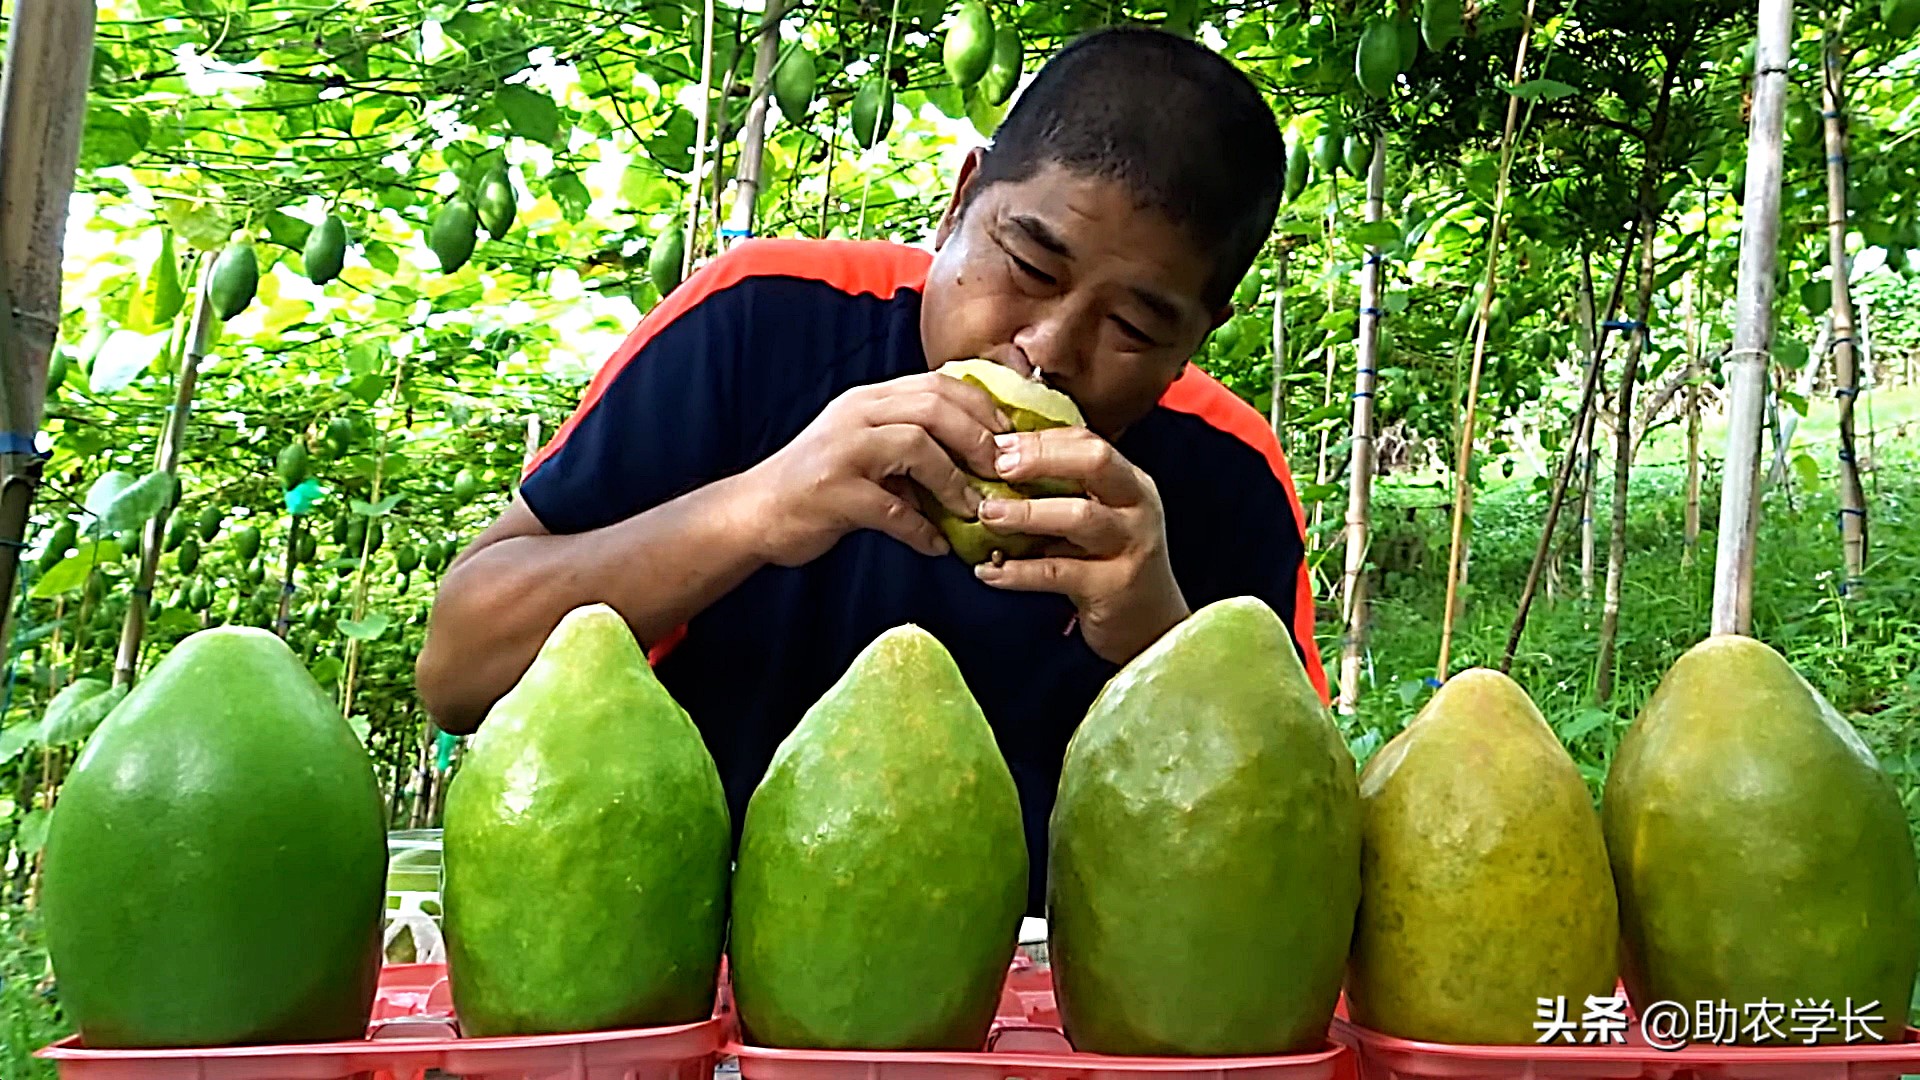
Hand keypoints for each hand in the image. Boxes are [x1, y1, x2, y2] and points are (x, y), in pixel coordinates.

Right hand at [743, 371, 1012, 566]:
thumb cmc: (818, 484)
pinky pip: (892, 509)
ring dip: (953, 481)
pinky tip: (935, 546)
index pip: (936, 384)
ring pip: (916, 446)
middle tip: (1001, 470)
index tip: (1008, 435)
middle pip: (932, 406)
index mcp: (868, 399)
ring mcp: (842, 452)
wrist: (754, 513)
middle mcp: (855, 414)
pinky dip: (921, 530)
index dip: (981, 406)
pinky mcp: (833, 493)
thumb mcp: (865, 449)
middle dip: (977, 437)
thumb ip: (910, 445)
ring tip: (972, 509)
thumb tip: (977, 461)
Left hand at [970, 427, 1189, 664]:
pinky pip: (1059, 573)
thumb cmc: (1111, 567)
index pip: (1088, 442)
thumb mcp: (1097, 521)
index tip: (998, 442)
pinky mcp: (1113, 587)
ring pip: (1079, 516)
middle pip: (1095, 462)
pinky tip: (988, 571)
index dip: (1042, 439)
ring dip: (1027, 512)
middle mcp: (1136, 507)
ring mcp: (1130, 546)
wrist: (1151, 629)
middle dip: (1042, 458)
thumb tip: (999, 466)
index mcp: (1130, 483)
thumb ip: (1063, 493)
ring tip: (986, 515)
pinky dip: (1019, 571)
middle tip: (996, 465)